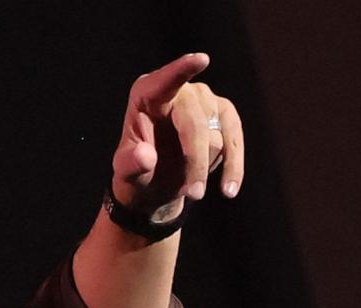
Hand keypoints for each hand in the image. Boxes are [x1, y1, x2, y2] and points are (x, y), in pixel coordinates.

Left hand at [113, 52, 244, 220]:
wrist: (155, 183)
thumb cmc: (136, 170)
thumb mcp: (125, 173)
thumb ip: (131, 164)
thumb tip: (145, 156)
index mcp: (147, 95)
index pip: (164, 82)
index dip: (182, 71)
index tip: (201, 60)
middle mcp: (180, 91)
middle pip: (195, 124)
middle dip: (195, 161)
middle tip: (192, 194)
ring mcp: (205, 100)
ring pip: (218, 135)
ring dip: (207, 168)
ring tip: (195, 194)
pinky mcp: (224, 115)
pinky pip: (235, 141)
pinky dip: (233, 167)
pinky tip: (229, 189)